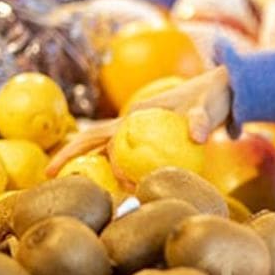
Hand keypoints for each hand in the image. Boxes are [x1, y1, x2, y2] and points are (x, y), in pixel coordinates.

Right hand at [46, 66, 232, 175]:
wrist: (226, 89)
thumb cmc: (217, 97)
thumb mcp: (210, 109)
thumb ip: (202, 120)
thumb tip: (197, 135)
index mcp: (140, 114)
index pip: (104, 136)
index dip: (89, 156)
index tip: (84, 177)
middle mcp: (134, 119)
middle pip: (94, 138)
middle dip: (70, 155)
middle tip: (48, 176)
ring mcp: (140, 125)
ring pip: (106, 144)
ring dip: (88, 160)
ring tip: (74, 184)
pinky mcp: (150, 133)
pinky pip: (126, 150)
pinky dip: (115, 164)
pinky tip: (115, 184)